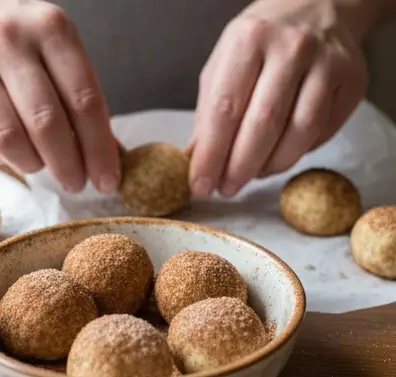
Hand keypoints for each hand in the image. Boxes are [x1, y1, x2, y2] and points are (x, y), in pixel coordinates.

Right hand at [0, 0, 118, 192]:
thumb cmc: (11, 36)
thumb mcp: (51, 46)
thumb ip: (76, 93)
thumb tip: (109, 152)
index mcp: (49, 27)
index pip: (83, 99)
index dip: (98, 148)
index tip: (107, 180)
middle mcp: (9, 41)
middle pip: (46, 123)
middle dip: (67, 165)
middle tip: (75, 184)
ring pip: (7, 138)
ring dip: (30, 164)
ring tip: (38, 166)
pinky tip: (6, 150)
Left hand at [190, 0, 370, 197]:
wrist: (316, 6)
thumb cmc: (259, 44)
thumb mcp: (223, 66)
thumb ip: (209, 115)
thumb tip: (195, 164)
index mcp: (250, 40)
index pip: (225, 109)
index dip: (211, 156)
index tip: (201, 185)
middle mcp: (292, 47)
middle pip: (263, 125)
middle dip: (239, 168)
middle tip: (226, 188)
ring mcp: (328, 63)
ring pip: (298, 134)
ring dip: (270, 166)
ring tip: (252, 174)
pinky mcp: (352, 81)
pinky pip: (321, 133)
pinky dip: (296, 154)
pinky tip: (279, 155)